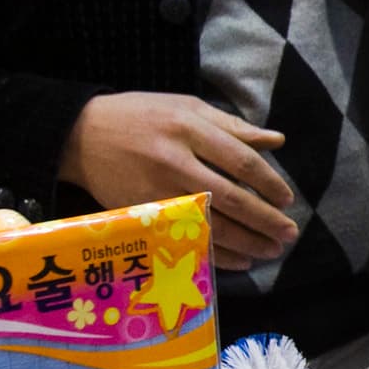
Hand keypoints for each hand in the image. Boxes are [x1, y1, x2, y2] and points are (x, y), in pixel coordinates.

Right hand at [60, 91, 301, 264]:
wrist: (79, 135)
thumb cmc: (139, 116)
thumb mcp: (185, 106)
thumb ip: (232, 126)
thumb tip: (277, 142)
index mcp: (188, 129)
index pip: (241, 160)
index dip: (269, 183)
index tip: (287, 199)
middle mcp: (174, 161)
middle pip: (231, 197)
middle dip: (265, 219)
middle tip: (289, 233)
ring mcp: (156, 191)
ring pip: (211, 224)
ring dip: (246, 242)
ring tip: (271, 251)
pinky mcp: (141, 214)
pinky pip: (184, 240)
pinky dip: (215, 254)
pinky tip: (239, 261)